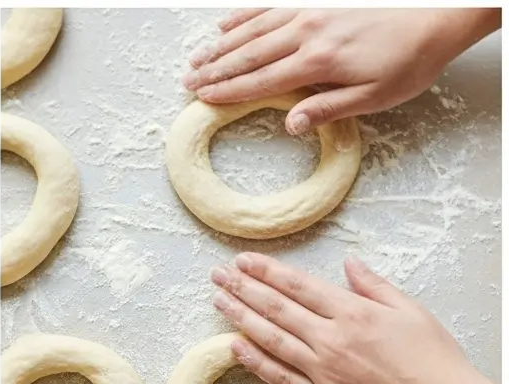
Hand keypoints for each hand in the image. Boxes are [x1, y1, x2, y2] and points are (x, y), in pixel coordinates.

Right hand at [183, 9, 499, 133]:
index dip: (226, 92)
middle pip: (249, 53)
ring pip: (254, 28)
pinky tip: (227, 23)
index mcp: (317, 62)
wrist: (442, 9)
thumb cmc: (412, 57)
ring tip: (197, 58)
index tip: (201, 99)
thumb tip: (290, 125)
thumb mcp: (375, 97)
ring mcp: (312, 8)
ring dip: (222, 45)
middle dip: (214, 69)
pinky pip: (272, 4)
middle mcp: (308, 31)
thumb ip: (329, 110)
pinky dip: (246, 14)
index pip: (260, 81)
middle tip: (186, 82)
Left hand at [209, 253, 500, 383]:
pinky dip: (255, 360)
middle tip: (217, 275)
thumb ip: (373, 286)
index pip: (298, 286)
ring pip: (271, 339)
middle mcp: (331, 339)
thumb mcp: (409, 310)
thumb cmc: (432, 359)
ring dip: (240, 318)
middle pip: (276, 309)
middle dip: (243, 288)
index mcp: (353, 313)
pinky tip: (234, 345)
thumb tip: (348, 265)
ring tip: (218, 301)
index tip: (242, 260)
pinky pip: (279, 377)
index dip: (266, 271)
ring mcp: (322, 371)